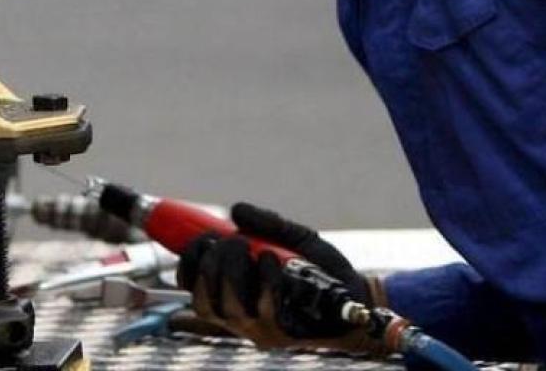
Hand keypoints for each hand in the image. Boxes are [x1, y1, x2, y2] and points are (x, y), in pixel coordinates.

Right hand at [175, 202, 385, 354]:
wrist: (357, 295)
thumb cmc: (323, 271)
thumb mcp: (293, 238)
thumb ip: (266, 223)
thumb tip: (235, 210)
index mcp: (234, 295)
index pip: (193, 288)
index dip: (188, 264)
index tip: (202, 239)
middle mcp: (240, 317)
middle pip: (203, 298)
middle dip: (210, 263)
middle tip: (231, 241)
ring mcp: (259, 329)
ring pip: (227, 306)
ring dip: (232, 270)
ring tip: (252, 248)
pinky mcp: (282, 334)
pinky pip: (263, 307)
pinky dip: (264, 278)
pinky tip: (273, 260)